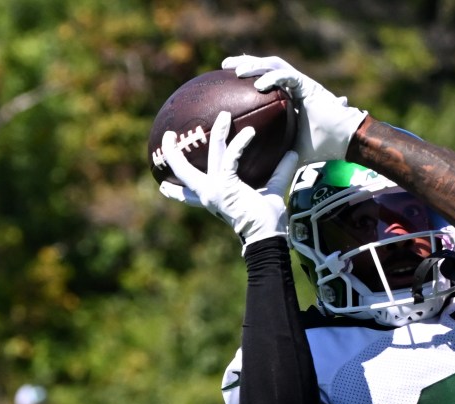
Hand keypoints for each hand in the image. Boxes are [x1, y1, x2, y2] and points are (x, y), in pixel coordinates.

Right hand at [159, 111, 298, 249]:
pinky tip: (250, 132)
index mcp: (215, 200)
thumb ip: (279, 173)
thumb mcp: (271, 191)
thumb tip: (292, 153)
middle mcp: (210, 194)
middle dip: (173, 153)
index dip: (175, 192)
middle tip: (169, 136)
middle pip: (184, 171)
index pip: (189, 195)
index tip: (162, 188)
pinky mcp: (225, 184)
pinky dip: (240, 144)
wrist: (266, 236)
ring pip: (210, 155)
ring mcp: (215, 189)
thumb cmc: (267, 221)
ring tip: (224, 116)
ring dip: (219, 133)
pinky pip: (230, 157)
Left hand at [222, 55, 367, 163]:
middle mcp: (292, 87)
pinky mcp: (308, 84)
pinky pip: (287, 76)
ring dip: (254, 65)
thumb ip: (273, 154)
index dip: (247, 76)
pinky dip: (273, 78)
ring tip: (237, 70)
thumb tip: (255, 173)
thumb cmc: (321, 147)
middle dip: (245, 63)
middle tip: (225, 65)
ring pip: (273, 65)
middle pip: (264, 67)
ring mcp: (300, 84)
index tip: (227, 81)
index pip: (263, 81)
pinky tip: (259, 85)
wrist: (344, 142)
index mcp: (287, 98)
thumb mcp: (288, 151)